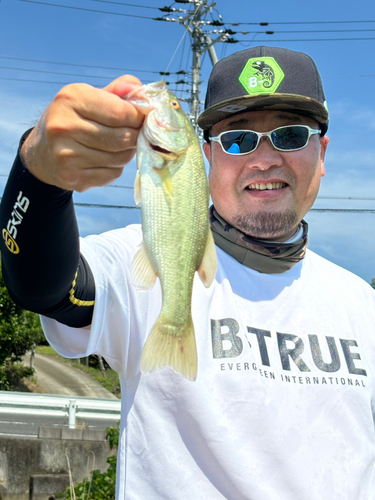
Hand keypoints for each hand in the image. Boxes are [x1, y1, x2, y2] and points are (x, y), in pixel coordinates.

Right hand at [21, 75, 143, 191]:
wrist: (42, 153)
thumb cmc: (72, 120)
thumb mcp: (87, 97)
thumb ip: (116, 92)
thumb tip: (137, 88)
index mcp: (71, 99)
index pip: (121, 112)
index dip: (138, 117)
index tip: (141, 118)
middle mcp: (65, 127)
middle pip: (123, 137)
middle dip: (135, 136)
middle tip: (135, 133)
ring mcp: (67, 156)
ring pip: (121, 158)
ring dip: (127, 152)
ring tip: (119, 145)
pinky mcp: (73, 177)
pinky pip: (112, 174)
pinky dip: (116, 167)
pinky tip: (105, 159)